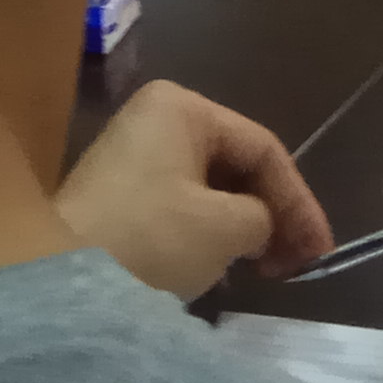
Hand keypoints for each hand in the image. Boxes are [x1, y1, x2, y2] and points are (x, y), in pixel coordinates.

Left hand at [56, 81, 331, 295]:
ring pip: (210, 187)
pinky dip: (209, 232)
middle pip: (236, 164)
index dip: (299, 200)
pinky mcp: (120, 192)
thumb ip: (261, 217)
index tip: (318, 249)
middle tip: (295, 264)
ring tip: (262, 269)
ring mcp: (134, 154)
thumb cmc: (151, 236)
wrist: (64, 275)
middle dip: (271, 214)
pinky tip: (220, 267)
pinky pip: (182, 203)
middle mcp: (157, 117)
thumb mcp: (225, 228)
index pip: (262, 148)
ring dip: (242, 227)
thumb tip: (258, 224)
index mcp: (182, 107)